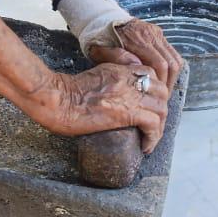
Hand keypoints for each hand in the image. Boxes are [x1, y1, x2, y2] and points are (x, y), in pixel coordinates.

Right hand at [36, 63, 170, 153]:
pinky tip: (145, 147)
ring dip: (159, 126)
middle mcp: (128, 79)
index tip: (150, 107)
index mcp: (120, 69)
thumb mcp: (93, 73)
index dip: (156, 91)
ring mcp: (129, 95)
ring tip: (150, 139)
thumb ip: (112, 72)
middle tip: (153, 126)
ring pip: (161, 109)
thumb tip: (122, 84)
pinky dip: (153, 137)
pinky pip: (152, 125)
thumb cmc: (66, 91)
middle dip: (161, 110)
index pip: (152, 74)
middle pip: (162, 91)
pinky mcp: (125, 113)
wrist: (55, 99)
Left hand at [90, 19, 183, 91]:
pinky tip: (162, 79)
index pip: (159, 65)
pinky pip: (172, 54)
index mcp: (137, 39)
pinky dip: (171, 68)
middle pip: (171, 63)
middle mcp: (150, 34)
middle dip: (168, 83)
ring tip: (162, 90)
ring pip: (175, 59)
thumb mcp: (100, 51)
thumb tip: (136, 68)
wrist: (102, 21)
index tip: (155, 97)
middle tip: (161, 98)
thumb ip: (116, 59)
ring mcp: (156, 33)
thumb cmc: (100, 40)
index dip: (160, 83)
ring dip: (171, 77)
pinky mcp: (158, 34)